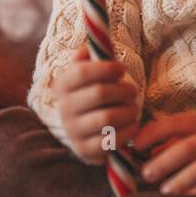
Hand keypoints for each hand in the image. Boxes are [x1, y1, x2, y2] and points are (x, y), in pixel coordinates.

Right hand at [54, 44, 142, 165]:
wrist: (84, 129)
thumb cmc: (91, 93)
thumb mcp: (85, 72)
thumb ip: (88, 56)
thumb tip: (92, 45)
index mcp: (62, 85)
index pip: (82, 73)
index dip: (106, 68)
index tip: (121, 68)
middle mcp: (64, 109)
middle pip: (100, 94)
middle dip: (123, 90)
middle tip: (132, 90)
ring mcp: (73, 132)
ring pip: (108, 118)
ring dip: (128, 110)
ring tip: (133, 107)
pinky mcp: (86, 151)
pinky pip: (112, 140)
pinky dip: (128, 131)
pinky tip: (132, 124)